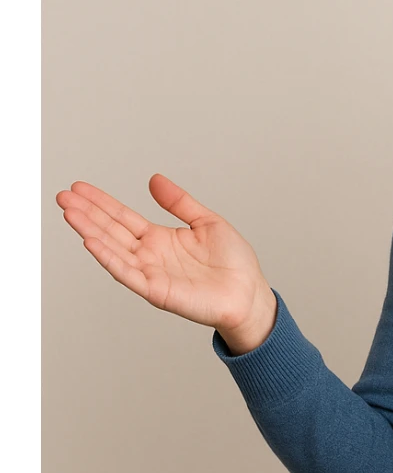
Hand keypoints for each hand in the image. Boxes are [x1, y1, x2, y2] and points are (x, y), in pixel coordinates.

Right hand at [56, 173, 274, 340]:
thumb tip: (155, 179)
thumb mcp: (207, 221)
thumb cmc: (233, 263)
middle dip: (87, 213)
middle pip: (111, 230)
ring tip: (70, 212)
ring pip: (113, 249)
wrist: (249, 293)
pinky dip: (108, 258)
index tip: (80, 188)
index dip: (102, 202)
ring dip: (90, 231)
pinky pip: (126, 272)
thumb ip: (180, 202)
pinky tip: (90, 242)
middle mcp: (150, 255)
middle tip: (63, 195)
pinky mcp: (155, 290)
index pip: (123, 217)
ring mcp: (150, 272)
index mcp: (161, 238)